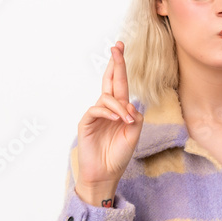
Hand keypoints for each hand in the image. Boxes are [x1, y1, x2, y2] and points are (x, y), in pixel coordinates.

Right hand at [75, 41, 142, 205]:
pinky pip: (97, 109)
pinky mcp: (87, 122)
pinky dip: (109, 111)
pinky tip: (118, 119)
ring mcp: (96, 114)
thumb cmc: (118, 155)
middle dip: (115, 64)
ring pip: (108, 98)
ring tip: (126, 120)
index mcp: (119, 109)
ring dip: (120, 106)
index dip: (120, 66)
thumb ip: (135, 116)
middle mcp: (107, 108)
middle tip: (116, 46)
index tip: (120, 47)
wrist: (105, 174)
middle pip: (110, 81)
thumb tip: (129, 103)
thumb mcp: (133, 134)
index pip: (120, 84)